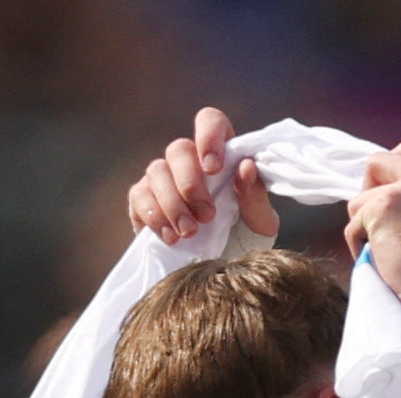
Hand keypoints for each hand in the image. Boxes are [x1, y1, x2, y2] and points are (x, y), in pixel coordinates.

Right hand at [128, 107, 278, 244]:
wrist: (219, 271)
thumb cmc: (243, 239)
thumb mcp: (260, 223)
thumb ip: (254, 196)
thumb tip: (246, 166)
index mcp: (220, 155)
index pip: (209, 122)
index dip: (208, 136)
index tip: (214, 168)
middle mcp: (189, 160)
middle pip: (178, 149)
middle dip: (190, 184)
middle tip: (206, 216)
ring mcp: (163, 179)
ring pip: (156, 171)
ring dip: (173, 204)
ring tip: (189, 232)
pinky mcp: (143, 201)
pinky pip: (139, 196)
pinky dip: (154, 216)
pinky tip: (171, 237)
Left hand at [344, 141, 400, 322]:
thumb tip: (383, 197)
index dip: (390, 174)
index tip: (385, 198)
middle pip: (381, 160)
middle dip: (369, 189)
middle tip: (373, 222)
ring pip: (361, 195)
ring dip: (364, 224)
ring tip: (386, 253)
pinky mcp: (383, 205)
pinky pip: (353, 222)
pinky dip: (359, 245)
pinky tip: (382, 263)